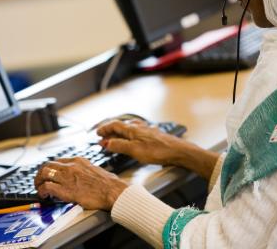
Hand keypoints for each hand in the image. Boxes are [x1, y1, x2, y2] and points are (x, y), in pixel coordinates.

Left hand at [34, 157, 127, 210]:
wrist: (112, 191)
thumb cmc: (109, 184)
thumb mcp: (96, 169)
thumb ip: (86, 170)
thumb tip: (85, 175)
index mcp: (78, 161)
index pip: (58, 161)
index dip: (50, 168)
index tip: (49, 174)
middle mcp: (71, 167)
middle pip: (48, 165)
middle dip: (40, 174)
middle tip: (39, 181)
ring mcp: (67, 177)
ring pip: (44, 173)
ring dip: (38, 181)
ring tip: (39, 188)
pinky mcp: (66, 190)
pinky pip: (47, 187)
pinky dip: (42, 191)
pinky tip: (44, 195)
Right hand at [97, 120, 219, 178]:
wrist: (179, 151)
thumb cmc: (159, 151)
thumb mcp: (135, 150)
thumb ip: (120, 146)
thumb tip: (107, 142)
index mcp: (133, 129)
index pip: (114, 125)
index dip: (104, 129)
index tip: (97, 133)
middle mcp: (139, 127)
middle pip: (121, 125)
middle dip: (110, 130)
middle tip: (102, 136)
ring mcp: (147, 130)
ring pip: (129, 128)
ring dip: (119, 132)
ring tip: (114, 137)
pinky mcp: (153, 136)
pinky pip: (136, 132)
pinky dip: (129, 135)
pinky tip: (132, 139)